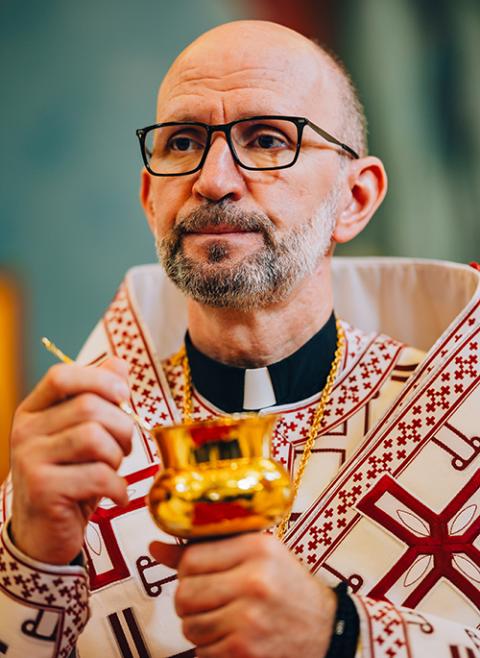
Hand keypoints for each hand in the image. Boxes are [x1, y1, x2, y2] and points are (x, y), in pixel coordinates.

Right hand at [9, 358, 133, 564]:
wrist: (44, 535)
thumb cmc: (71, 479)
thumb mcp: (83, 435)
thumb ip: (98, 398)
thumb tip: (119, 363)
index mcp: (34, 411)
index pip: (61, 375)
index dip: (99, 378)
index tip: (123, 395)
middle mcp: (25, 431)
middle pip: (89, 406)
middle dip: (121, 426)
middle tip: (125, 448)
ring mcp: (30, 460)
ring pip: (95, 438)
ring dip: (118, 456)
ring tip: (115, 470)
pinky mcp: (43, 489)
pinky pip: (97, 475)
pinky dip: (118, 487)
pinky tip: (116, 495)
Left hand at [150, 533, 336, 657]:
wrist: (329, 632)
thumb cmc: (288, 589)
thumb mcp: (258, 556)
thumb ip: (208, 550)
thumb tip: (155, 545)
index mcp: (256, 548)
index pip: (190, 558)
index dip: (188, 570)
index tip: (201, 576)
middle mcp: (253, 580)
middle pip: (184, 593)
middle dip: (189, 602)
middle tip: (210, 602)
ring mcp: (249, 619)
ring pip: (189, 625)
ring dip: (199, 628)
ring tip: (224, 621)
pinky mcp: (245, 651)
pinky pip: (202, 652)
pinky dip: (212, 650)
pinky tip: (234, 640)